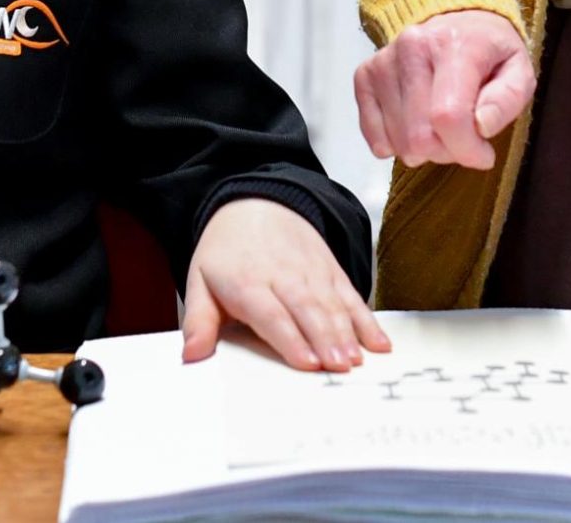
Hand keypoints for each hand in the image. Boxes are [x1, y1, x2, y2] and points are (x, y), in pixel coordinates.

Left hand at [181, 199, 389, 372]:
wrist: (253, 204)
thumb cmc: (226, 253)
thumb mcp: (200, 282)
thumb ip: (198, 322)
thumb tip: (191, 356)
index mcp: (247, 282)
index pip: (271, 313)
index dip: (291, 338)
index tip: (307, 363)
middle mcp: (283, 275)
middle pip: (307, 309)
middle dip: (325, 339)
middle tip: (339, 367)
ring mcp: (311, 271)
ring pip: (332, 304)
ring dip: (347, 333)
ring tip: (356, 359)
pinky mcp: (331, 270)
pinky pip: (351, 295)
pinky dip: (366, 319)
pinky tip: (379, 342)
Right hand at [354, 8, 535, 170]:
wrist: (457, 19)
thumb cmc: (490, 51)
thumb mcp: (519, 70)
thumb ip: (507, 100)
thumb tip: (482, 127)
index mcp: (454, 45)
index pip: (447, 116)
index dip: (466, 149)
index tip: (483, 154)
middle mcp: (411, 48)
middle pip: (419, 137)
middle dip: (447, 152)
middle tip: (464, 137)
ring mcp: (383, 62)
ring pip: (398, 141)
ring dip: (424, 148)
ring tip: (441, 127)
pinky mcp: (365, 75)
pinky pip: (373, 134)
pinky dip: (396, 143)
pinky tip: (415, 126)